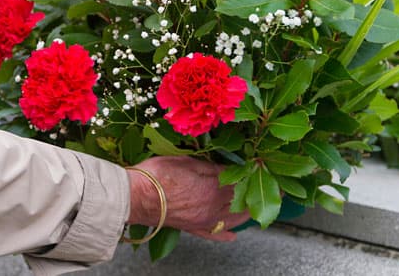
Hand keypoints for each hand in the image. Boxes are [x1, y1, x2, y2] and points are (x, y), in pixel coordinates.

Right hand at [127, 156, 249, 240]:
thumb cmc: (158, 175)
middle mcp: (212, 207)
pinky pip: (213, 235)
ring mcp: (203, 220)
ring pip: (232, 219)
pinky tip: (233, 236)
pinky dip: (225, 236)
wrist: (136, 197)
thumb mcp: (187, 162)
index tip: (255, 167)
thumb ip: (210, 166)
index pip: (238, 180)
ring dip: (246, 213)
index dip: (248, 172)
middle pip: (240, 201)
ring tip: (254, 206)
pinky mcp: (191, 228)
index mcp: (213, 187)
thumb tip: (227, 167)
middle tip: (263, 187)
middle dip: (253, 192)